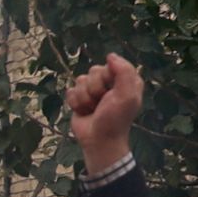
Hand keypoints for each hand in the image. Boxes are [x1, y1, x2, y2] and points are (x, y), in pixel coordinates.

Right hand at [66, 53, 144, 174]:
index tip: (112, 92)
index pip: (110, 64)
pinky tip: (84, 111)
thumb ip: (124, 71)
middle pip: (93, 71)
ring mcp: (93, 90)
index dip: (108, 78)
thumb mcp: (127, 95)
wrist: (98, 141)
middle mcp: (109, 82)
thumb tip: (110, 55)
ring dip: (85, 98)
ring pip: (80, 80)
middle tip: (101, 103)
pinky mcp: (79, 99)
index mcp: (124, 79)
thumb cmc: (115, 119)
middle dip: (95, 89)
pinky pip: (70, 91)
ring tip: (93, 109)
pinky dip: (75, 103)